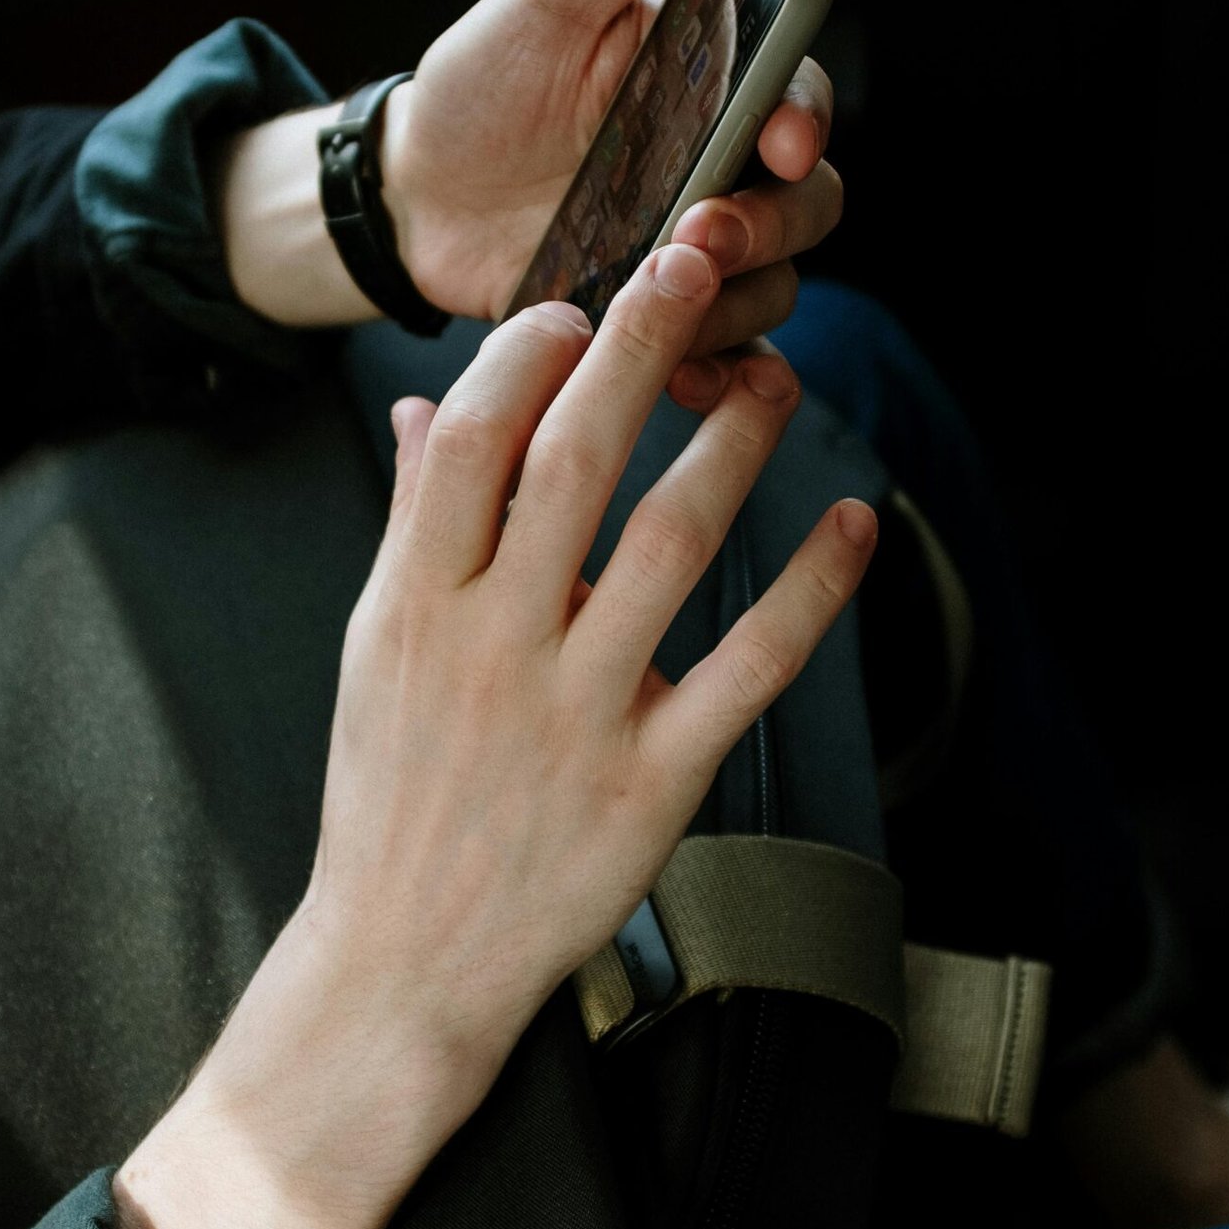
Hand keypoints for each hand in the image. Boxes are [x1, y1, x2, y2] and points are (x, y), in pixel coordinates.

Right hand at [115, 246, 873, 1228]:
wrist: (401, 963)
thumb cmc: (389, 799)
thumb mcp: (374, 658)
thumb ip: (413, 530)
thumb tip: (438, 412)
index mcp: (410, 607)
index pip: (472, 441)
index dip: (530, 354)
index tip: (580, 307)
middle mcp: (490, 647)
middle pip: (574, 461)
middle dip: (640, 346)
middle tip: (696, 265)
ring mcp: (575, 716)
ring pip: (671, 543)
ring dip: (734, 446)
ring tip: (776, 380)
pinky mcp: (652, 785)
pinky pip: (747, 668)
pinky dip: (813, 592)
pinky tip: (854, 525)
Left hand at [381, 0, 841, 402]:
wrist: (408, 196)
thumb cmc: (481, 80)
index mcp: (710, 80)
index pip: (798, 95)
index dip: (805, 119)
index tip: (778, 140)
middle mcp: (717, 165)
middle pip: (810, 203)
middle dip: (772, 224)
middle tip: (698, 231)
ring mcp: (689, 248)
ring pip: (775, 285)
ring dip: (738, 300)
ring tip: (663, 298)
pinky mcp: (653, 317)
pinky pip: (719, 355)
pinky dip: (713, 367)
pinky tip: (673, 369)